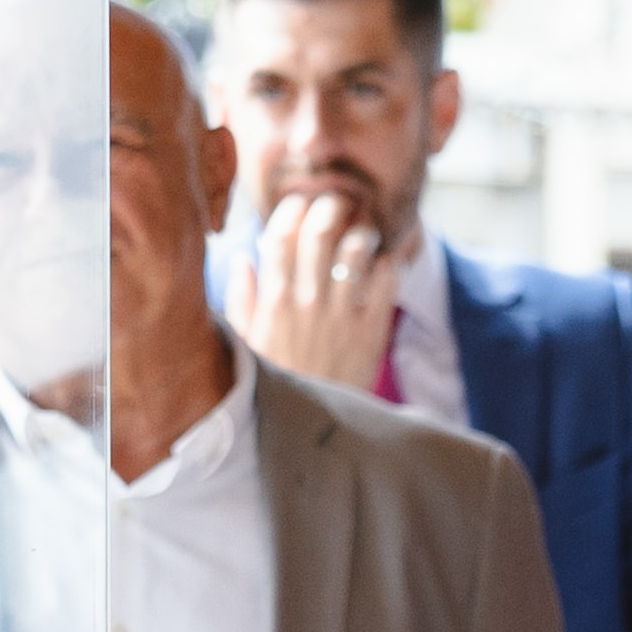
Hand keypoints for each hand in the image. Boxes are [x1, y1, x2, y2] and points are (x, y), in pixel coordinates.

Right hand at [226, 190, 399, 391]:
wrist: (309, 427)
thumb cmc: (275, 381)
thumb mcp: (246, 342)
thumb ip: (243, 299)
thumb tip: (244, 260)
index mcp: (273, 300)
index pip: (281, 236)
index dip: (293, 210)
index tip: (301, 204)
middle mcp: (306, 302)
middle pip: (320, 233)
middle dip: (330, 208)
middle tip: (339, 204)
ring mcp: (340, 317)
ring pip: (356, 252)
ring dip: (362, 232)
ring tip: (365, 231)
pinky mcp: (370, 333)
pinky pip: (385, 285)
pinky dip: (388, 264)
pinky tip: (386, 261)